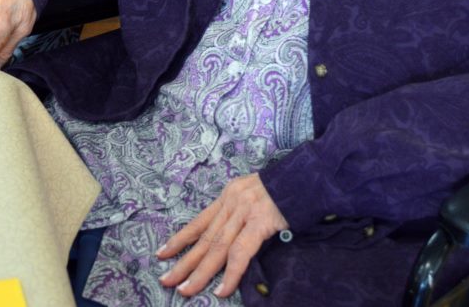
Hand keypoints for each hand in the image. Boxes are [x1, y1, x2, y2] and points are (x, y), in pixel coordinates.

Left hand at [156, 173, 287, 297]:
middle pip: (203, 239)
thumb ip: (240, 214)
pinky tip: (222, 290)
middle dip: (183, 262)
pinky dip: (230, 273)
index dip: (179, 239)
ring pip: (217, 247)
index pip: (198, 222)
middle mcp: (230, 203)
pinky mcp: (259, 222)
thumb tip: (230, 239)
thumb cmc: (284, 190)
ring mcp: (244, 212)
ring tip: (186, 290)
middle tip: (166, 280)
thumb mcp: (254, 196)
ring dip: (201, 272)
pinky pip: (241, 251)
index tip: (162, 254)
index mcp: (227, 196)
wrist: (306, 177)